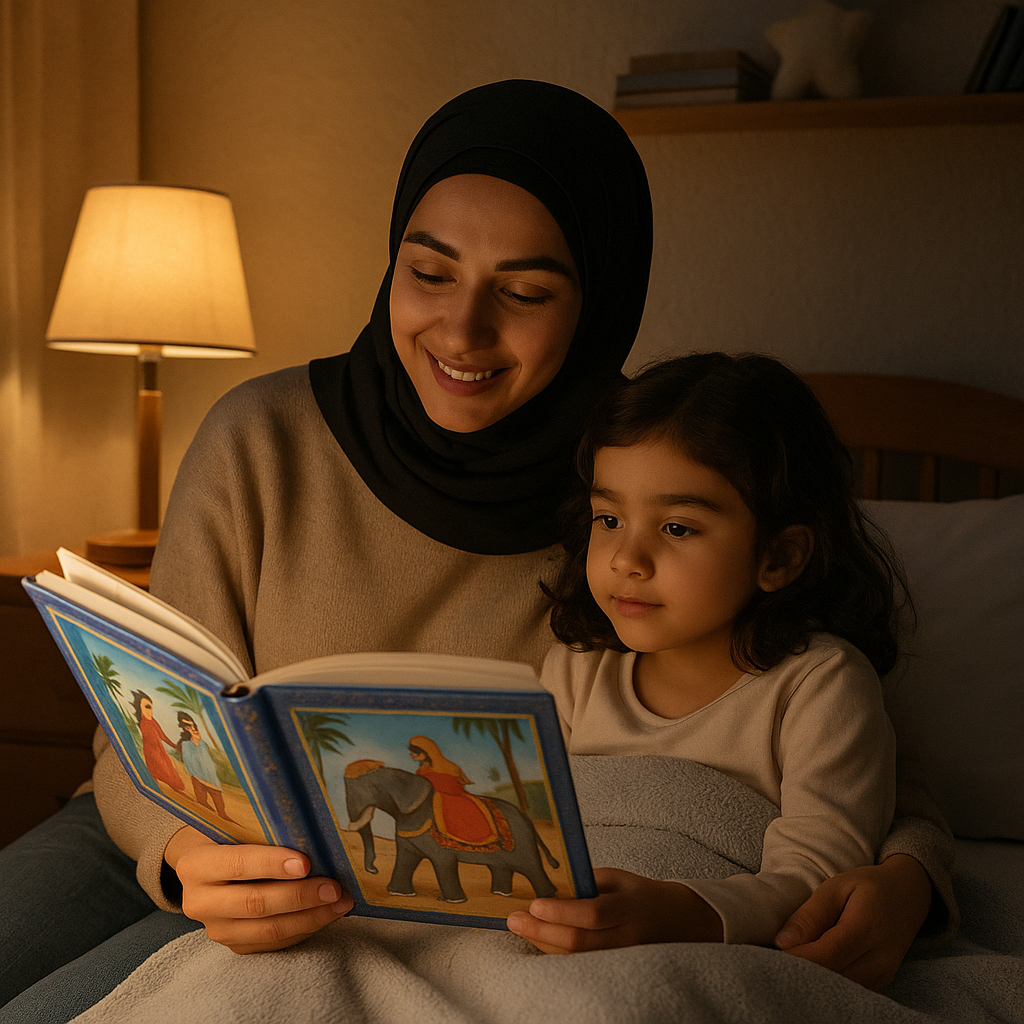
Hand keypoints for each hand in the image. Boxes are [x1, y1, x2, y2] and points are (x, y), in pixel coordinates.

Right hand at [165, 826, 352, 953]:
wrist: (206, 868)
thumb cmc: (230, 837)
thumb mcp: (235, 827)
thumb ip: (263, 831)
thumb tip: (313, 834)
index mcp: (196, 864)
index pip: (237, 864)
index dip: (272, 864)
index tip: (305, 863)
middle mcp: (199, 901)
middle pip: (255, 903)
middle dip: (300, 896)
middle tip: (334, 887)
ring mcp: (216, 928)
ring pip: (268, 929)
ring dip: (310, 917)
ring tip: (340, 902)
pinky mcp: (235, 945)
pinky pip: (274, 942)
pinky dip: (304, 928)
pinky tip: (326, 914)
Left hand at [506, 867, 722, 953]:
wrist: (677, 921)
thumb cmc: (639, 894)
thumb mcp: (617, 878)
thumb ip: (586, 883)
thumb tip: (548, 888)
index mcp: (628, 908)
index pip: (593, 914)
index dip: (562, 912)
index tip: (534, 904)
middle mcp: (626, 938)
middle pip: (579, 942)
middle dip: (541, 931)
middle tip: (513, 920)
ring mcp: (620, 958)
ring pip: (576, 958)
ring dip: (544, 943)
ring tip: (521, 928)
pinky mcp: (613, 970)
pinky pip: (580, 965)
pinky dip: (556, 953)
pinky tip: (539, 940)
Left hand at [774, 854, 932, 989]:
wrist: (909, 894)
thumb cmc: (868, 885)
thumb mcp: (836, 886)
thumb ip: (810, 914)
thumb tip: (782, 942)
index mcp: (866, 929)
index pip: (826, 956)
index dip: (796, 959)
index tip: (772, 954)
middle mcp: (879, 959)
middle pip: (833, 978)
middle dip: (800, 971)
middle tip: (773, 960)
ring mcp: (884, 974)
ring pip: (841, 989)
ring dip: (813, 979)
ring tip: (790, 963)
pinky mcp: (883, 982)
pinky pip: (852, 990)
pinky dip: (829, 982)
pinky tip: (813, 969)